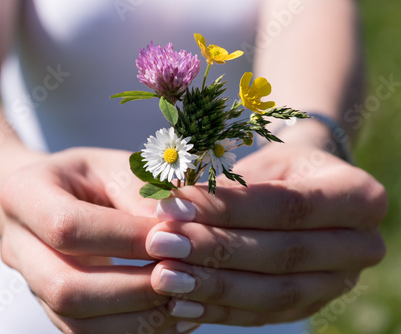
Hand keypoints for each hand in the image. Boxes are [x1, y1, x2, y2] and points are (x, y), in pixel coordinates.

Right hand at [0, 148, 199, 333]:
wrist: (64, 195)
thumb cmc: (96, 176)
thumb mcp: (118, 167)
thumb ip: (144, 194)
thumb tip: (179, 230)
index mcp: (23, 194)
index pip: (67, 227)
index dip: (124, 239)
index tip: (174, 239)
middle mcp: (17, 244)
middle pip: (64, 287)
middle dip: (132, 289)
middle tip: (183, 278)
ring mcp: (31, 281)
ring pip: (76, 321)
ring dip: (137, 318)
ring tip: (182, 300)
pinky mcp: (52, 306)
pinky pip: (87, 333)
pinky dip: (133, 328)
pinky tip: (169, 315)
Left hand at [144, 143, 386, 325]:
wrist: (305, 193)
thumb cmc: (279, 169)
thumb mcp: (262, 162)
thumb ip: (224, 182)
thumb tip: (165, 197)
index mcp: (359, 196)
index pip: (286, 206)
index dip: (226, 208)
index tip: (172, 206)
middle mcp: (360, 245)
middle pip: (282, 254)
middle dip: (215, 250)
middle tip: (161, 243)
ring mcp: (337, 283)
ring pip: (273, 293)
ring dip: (213, 287)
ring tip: (164, 276)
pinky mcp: (309, 305)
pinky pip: (262, 315)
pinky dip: (218, 311)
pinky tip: (180, 304)